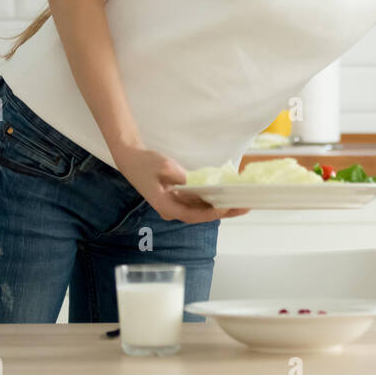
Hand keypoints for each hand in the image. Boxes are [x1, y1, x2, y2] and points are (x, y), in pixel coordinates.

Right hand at [113, 144, 248, 223]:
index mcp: (167, 207)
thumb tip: (196, 183)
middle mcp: (172, 211)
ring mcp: (174, 205)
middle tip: (245, 207)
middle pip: (202, 216)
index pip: (195, 215)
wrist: (130, 159)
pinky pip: (197, 203)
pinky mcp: (177, 199)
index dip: (213, 213)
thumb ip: (180, 176)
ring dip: (220, 207)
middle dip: (224, 212)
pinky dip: (211, 200)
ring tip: (241, 203)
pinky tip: (225, 196)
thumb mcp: (164, 166)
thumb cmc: (145, 163)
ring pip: (201, 210)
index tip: (229, 208)